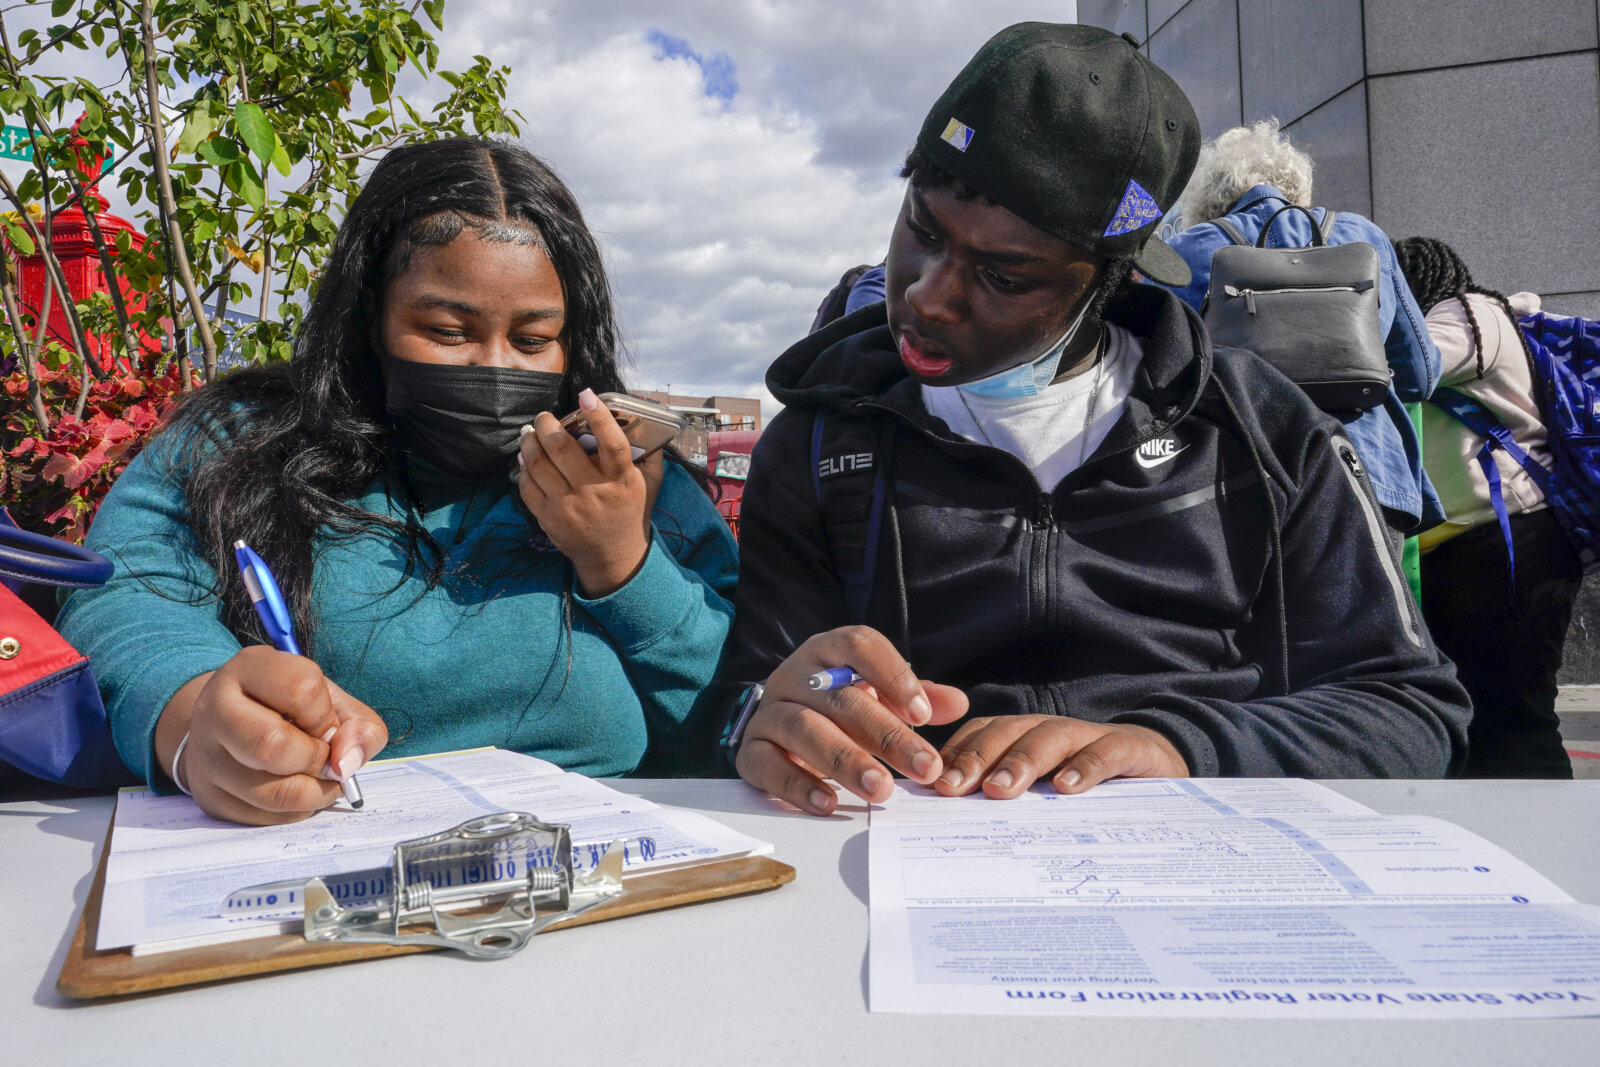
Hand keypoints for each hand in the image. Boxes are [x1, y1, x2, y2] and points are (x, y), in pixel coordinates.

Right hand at [155, 645, 388, 824]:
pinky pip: (265, 817)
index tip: (328, 726)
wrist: (230, 726)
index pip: (302, 690)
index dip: (327, 717)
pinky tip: (297, 791)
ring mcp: (206, 757)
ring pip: (271, 792)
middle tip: (326, 759)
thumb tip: (347, 763)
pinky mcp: (209, 797)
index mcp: (249, 669)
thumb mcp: (332, 701)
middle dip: (317, 759)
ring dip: (314, 794)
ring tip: (320, 780)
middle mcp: (215, 709)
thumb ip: (359, 726)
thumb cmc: (290, 710)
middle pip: (273, 745)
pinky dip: (296, 811)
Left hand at [516, 388, 651, 596]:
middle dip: (547, 424)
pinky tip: (525, 459)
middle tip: (544, 416)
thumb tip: (644, 420)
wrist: (614, 556)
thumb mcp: (650, 484)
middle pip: (563, 448)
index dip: (599, 416)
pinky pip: (527, 486)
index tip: (586, 395)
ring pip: (539, 464)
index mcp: (622, 479)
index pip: (612, 443)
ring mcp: (568, 506)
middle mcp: (594, 491)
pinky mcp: (549, 518)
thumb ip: (651, 454)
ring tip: (531, 433)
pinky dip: (523, 468)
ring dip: (530, 442)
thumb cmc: (631, 512)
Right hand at [735, 626, 968, 815]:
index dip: (892, 675)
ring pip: (804, 728)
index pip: (858, 645)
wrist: (774, 724)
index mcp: (828, 651)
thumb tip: (957, 703)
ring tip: (883, 789)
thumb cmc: (836, 706)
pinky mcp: (751, 750)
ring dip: (846, 760)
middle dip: (886, 734)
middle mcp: (795, 674)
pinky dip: (798, 785)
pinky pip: (769, 765)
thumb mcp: (876, 694)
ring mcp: (770, 711)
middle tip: (924, 767)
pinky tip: (830, 803)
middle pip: (840, 697)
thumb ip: (915, 698)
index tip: (924, 714)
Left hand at [933, 715, 1188, 797]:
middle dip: (977, 759)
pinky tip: (1066, 789)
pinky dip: (1084, 767)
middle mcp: (1050, 731)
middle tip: (954, 789)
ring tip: (1000, 789)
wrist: (1159, 765)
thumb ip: (1007, 799)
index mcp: (1024, 738)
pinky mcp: (1129, 748)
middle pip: (1007, 732)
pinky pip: (1104, 752)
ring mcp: (1089, 736)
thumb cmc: (1089, 787)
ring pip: (1049, 737)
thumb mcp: (1045, 793)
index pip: (981, 736)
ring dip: (1021, 761)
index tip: (932, 787)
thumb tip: (953, 828)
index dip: (956, 756)